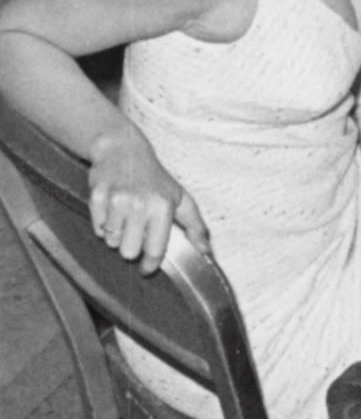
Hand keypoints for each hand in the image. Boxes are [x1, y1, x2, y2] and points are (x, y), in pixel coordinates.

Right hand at [88, 129, 207, 274]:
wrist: (123, 150)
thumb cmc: (155, 179)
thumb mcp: (181, 198)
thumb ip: (195, 225)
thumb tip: (206, 250)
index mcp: (163, 206)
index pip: (155, 250)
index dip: (150, 265)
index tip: (147, 268)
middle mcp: (140, 204)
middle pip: (128, 252)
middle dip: (131, 246)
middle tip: (136, 230)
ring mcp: (117, 201)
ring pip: (111, 242)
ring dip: (117, 234)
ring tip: (125, 216)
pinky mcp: (97, 197)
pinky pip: (97, 228)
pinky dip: (103, 224)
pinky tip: (112, 209)